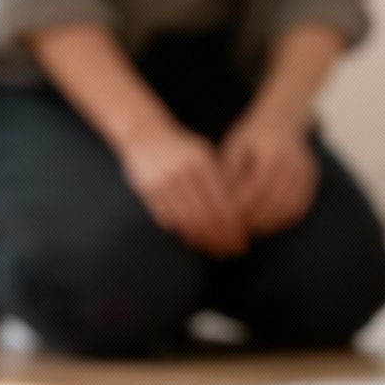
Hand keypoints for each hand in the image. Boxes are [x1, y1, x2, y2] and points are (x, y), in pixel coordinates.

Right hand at [117, 120, 248, 257]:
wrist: (143, 134)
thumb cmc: (180, 147)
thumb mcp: (202, 154)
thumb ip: (217, 178)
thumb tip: (234, 212)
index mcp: (201, 161)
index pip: (221, 200)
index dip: (232, 224)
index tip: (242, 238)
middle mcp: (182, 172)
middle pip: (205, 214)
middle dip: (220, 236)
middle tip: (232, 250)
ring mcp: (163, 182)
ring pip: (186, 220)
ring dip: (202, 239)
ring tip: (215, 249)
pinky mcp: (147, 191)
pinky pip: (168, 218)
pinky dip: (182, 231)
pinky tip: (194, 240)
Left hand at [221, 109, 319, 237]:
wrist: (282, 119)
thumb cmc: (250, 137)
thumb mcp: (234, 150)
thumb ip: (229, 176)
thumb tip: (220, 206)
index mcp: (272, 152)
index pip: (256, 189)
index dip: (240, 208)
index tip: (225, 219)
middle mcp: (294, 161)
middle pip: (274, 201)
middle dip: (254, 219)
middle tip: (236, 230)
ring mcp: (306, 170)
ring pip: (289, 208)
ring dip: (269, 223)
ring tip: (250, 228)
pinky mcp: (311, 178)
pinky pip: (300, 206)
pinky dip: (283, 219)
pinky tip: (267, 223)